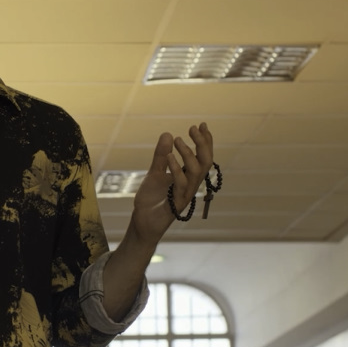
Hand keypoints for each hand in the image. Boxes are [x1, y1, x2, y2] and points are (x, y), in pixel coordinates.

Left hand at [129, 123, 213, 244]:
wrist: (142, 222)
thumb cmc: (151, 200)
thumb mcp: (154, 173)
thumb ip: (161, 156)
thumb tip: (168, 133)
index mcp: (187, 177)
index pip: (202, 157)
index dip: (205, 141)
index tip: (201, 124)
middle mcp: (190, 184)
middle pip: (205, 162)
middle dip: (202, 144)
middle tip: (193, 128)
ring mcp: (185, 194)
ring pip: (196, 172)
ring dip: (188, 153)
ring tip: (178, 139)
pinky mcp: (177, 204)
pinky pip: (181, 184)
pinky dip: (175, 169)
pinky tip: (169, 156)